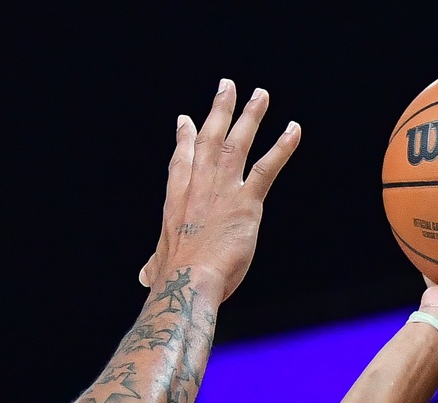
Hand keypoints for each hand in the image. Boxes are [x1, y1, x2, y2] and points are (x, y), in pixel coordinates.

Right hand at [137, 80, 301, 302]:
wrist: (187, 281)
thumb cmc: (174, 278)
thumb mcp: (158, 265)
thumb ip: (154, 264)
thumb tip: (143, 276)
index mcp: (177, 198)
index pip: (182, 159)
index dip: (185, 138)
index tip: (187, 119)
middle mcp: (198, 186)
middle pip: (209, 138)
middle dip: (219, 110)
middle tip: (227, 86)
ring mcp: (222, 190)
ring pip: (237, 143)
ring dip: (251, 116)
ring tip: (261, 95)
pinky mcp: (246, 203)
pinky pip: (267, 168)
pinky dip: (282, 148)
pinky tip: (294, 129)